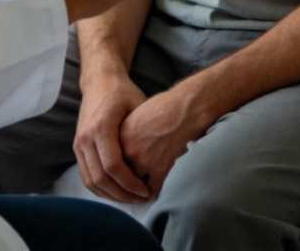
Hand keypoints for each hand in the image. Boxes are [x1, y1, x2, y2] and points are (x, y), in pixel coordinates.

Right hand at [73, 74, 150, 202]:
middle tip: (140, 199)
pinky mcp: (78, 147)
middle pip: (100, 179)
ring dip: (111, 195)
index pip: (113, 166)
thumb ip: (144, 132)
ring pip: (91, 181)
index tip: (146, 191)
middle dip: (122, 194)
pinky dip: (101, 188)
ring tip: (130, 198)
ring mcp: (79, 143)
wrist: (100, 81)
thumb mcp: (138, 105)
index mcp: (100, 126)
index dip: (130, 183)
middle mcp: (85, 137)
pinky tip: (118, 190)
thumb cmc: (123, 92)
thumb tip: (161, 160)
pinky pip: (87, 176)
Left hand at [118, 83, 206, 197]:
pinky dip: (153, 192)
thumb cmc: (166, 108)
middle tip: (131, 186)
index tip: (123, 174)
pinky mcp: (160, 170)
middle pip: (121, 176)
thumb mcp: (138, 116)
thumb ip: (128, 136)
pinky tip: (157, 187)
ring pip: (134, 186)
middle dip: (126, 182)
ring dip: (139, 189)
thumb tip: (126, 152)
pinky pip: (152, 191)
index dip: (118, 169)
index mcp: (120, 135)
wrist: (187, 108)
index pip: (112, 161)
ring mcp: (143, 161)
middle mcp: (128, 149)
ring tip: (144, 190)